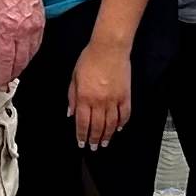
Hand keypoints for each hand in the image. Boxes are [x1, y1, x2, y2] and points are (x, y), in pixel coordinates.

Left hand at [0, 0, 44, 88]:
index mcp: (7, 30)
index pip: (7, 61)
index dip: (4, 76)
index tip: (1, 83)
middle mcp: (23, 31)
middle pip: (21, 62)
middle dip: (13, 74)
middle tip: (6, 80)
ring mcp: (35, 27)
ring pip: (31, 55)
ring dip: (23, 66)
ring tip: (14, 70)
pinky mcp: (41, 22)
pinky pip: (37, 45)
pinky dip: (31, 54)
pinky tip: (24, 55)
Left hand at [69, 32, 133, 148]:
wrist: (109, 48)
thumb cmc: (89, 59)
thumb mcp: (74, 77)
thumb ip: (72, 97)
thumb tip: (70, 114)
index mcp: (84, 97)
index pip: (83, 123)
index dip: (82, 135)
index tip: (81, 143)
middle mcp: (99, 102)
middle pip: (97, 126)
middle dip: (94, 139)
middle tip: (93, 147)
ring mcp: (114, 100)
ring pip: (111, 124)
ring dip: (108, 135)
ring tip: (105, 143)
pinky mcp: (125, 96)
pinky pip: (125, 114)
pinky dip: (122, 123)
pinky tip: (119, 129)